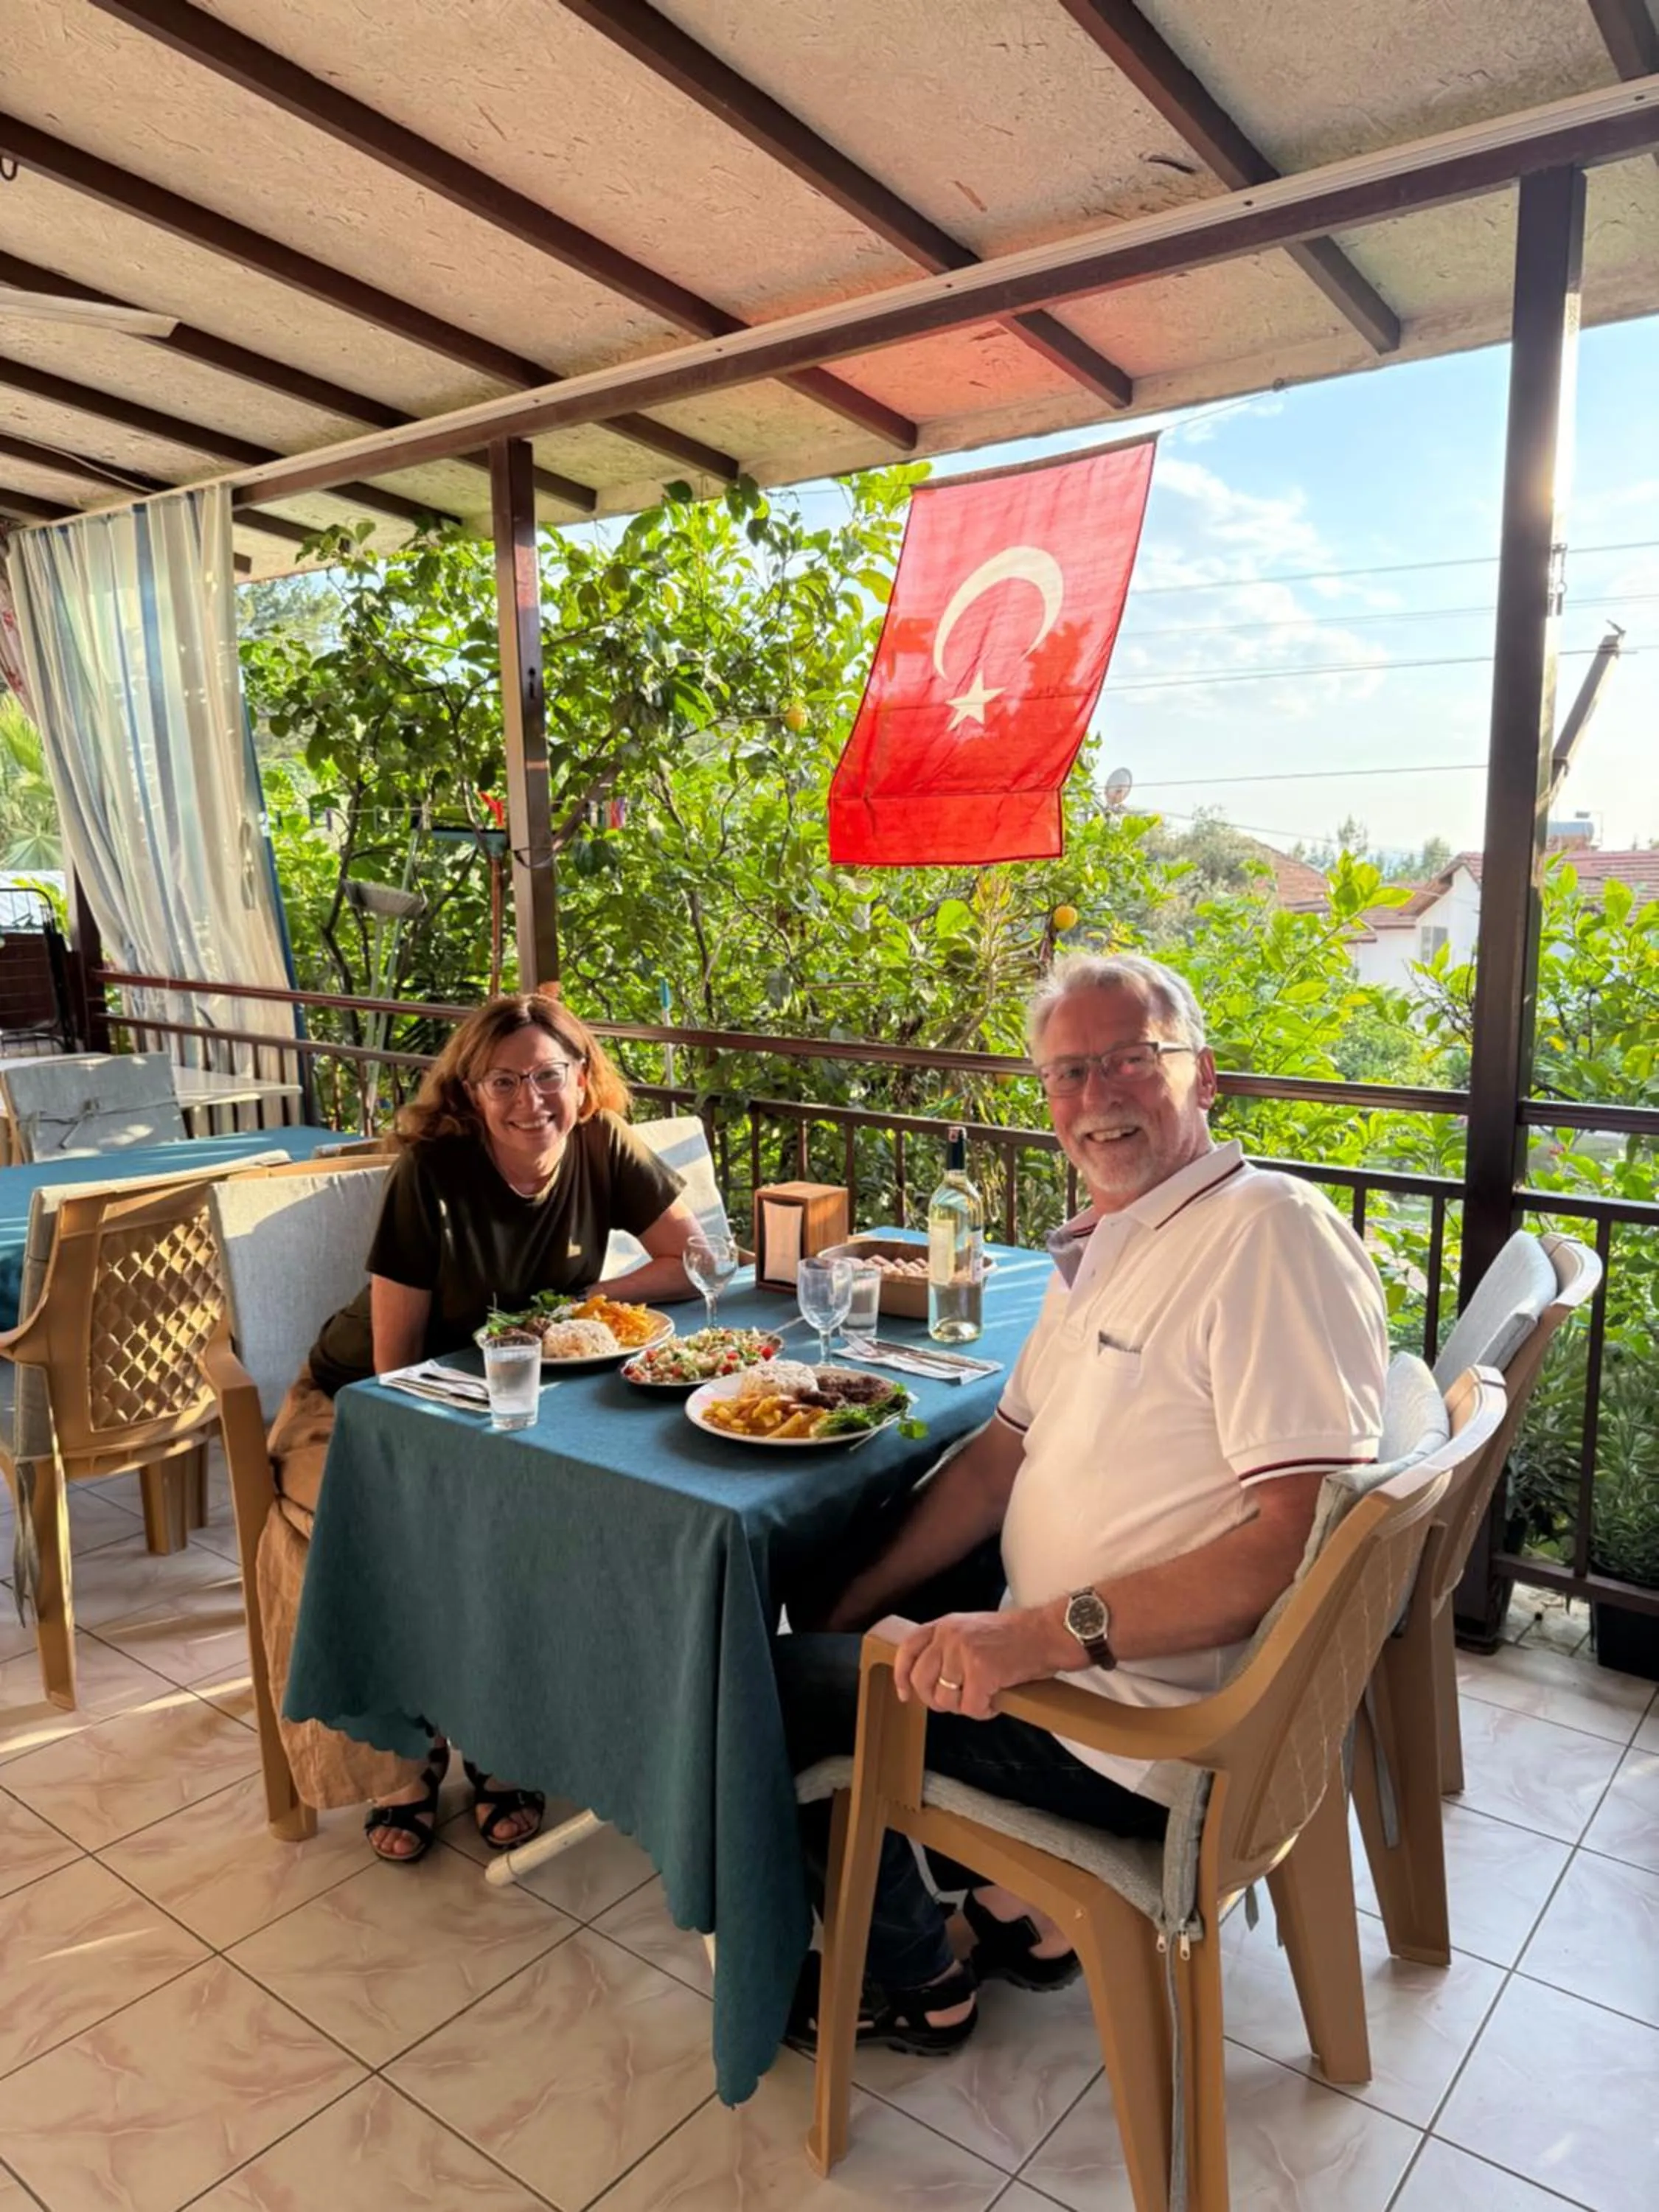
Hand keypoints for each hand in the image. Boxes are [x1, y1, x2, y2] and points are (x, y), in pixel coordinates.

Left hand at [893, 1605, 1068, 1720]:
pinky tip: (995, 1702)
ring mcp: (963, 1652)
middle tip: (960, 1702)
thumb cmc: (1015, 1637)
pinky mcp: (981, 1671)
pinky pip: (971, 1708)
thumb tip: (930, 1682)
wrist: (1046, 1633)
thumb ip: (948, 1648)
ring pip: (945, 1700)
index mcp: (944, 1625)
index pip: (907, 1649)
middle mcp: (948, 1636)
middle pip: (922, 1682)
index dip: (902, 1676)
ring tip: (984, 1697)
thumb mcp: (971, 1630)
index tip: (905, 1694)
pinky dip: (984, 1711)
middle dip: (938, 1700)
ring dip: (965, 1707)